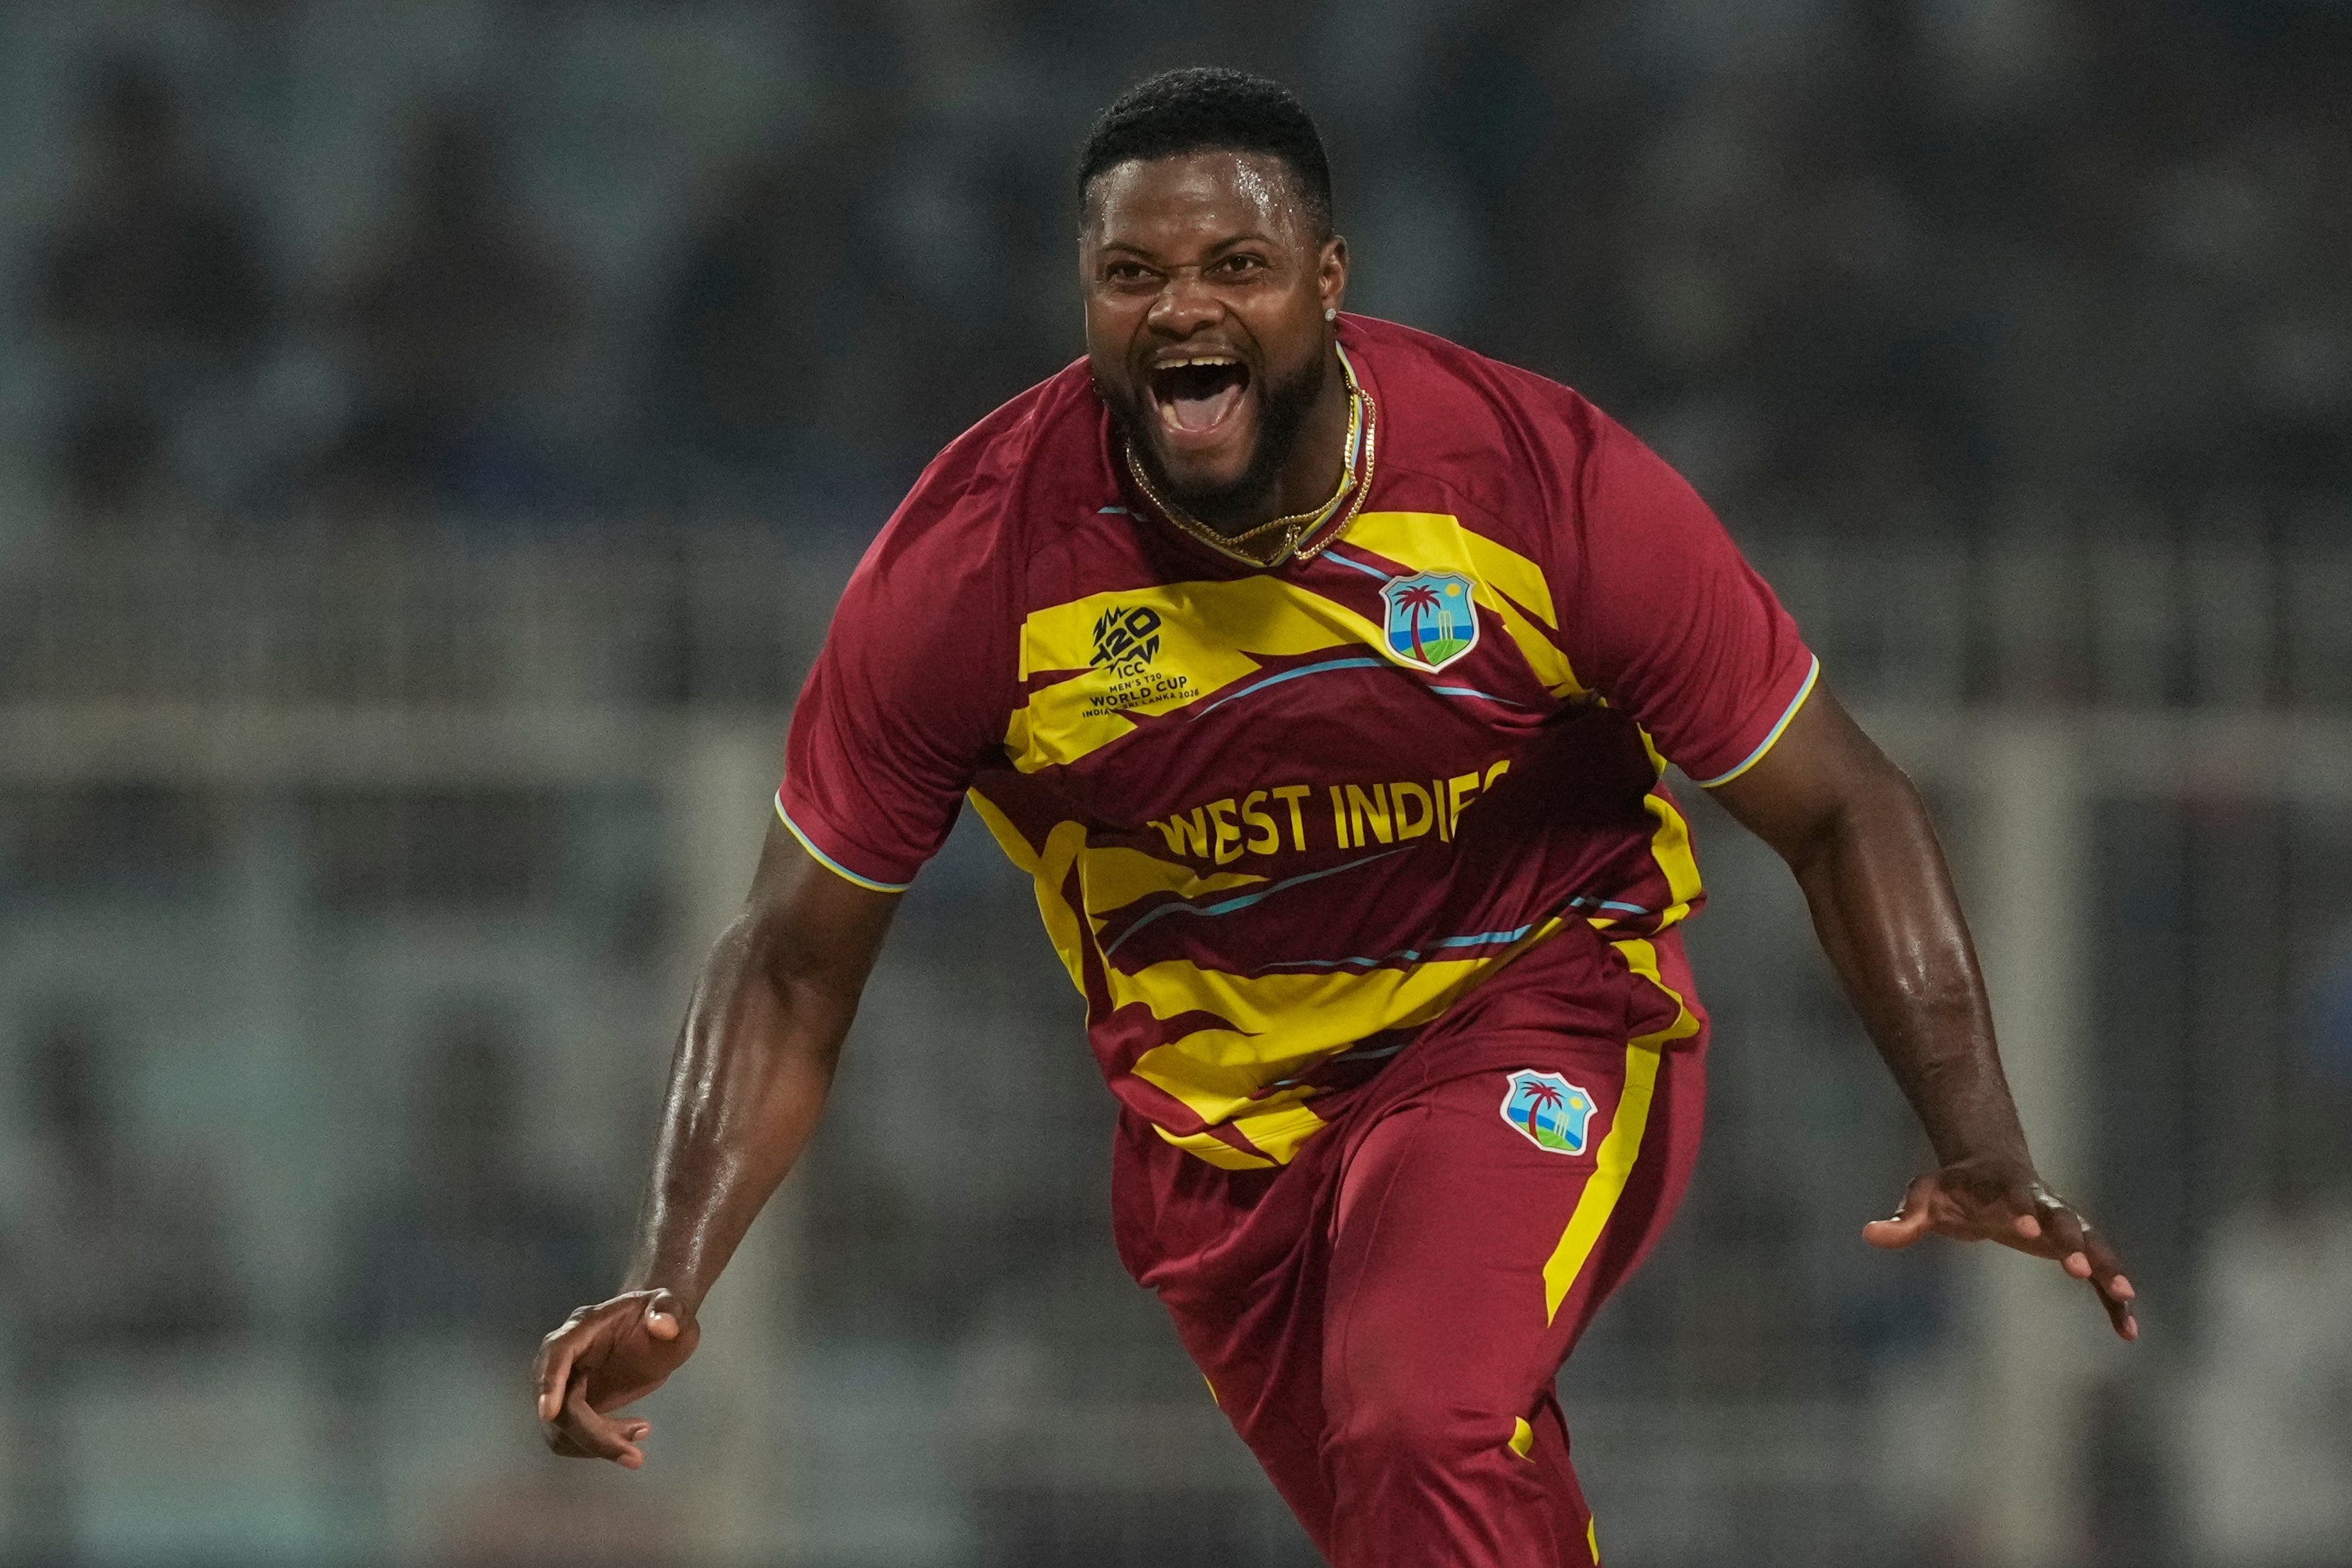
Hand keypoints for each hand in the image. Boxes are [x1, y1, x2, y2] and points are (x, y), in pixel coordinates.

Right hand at [533, 1288, 700, 1466]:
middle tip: (634, 1454)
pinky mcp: (574, 1404)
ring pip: (560, 1428)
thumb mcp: (675, 1308)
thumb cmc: (665, 1315)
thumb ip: (670, 1311)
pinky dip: (596, 1445)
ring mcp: (566, 1382)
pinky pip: (570, 1436)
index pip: (558, 1352)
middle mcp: (566, 1355)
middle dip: (591, 1434)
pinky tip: (631, 1435)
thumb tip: (663, 1325)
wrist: (660, 1327)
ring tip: (640, 1432)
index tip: (550, 1414)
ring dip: (595, 1443)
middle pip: (557, 1403)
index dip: (550, 1382)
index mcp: (585, 1326)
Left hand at [1863, 1158, 2137, 1340]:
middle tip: (2078, 1267)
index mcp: (2005, 1187)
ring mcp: (2063, 1225)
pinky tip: (2127, 1330)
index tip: (2028, 1230)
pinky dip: (2113, 1299)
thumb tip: (1870, 1234)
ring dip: (2107, 1268)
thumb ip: (1903, 1218)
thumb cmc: (1954, 1189)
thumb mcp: (1924, 1197)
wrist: (1992, 1173)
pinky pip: (2099, 1275)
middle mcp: (2043, 1203)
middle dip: (2071, 1241)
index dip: (2021, 1211)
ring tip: (2125, 1297)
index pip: (2015, 1196)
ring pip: (2092, 1244)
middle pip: (2063, 1218)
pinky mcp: (2073, 1249)